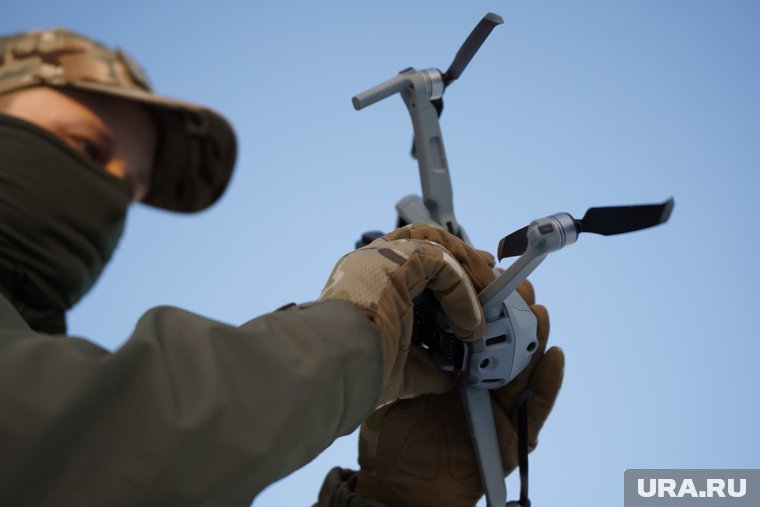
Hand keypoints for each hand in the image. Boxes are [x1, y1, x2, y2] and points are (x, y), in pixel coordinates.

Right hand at [319, 224, 493, 405]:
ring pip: (438, 248)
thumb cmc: (357, 373)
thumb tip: (448, 377)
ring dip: (467, 272)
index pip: (413, 262)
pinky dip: (463, 292)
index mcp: (367, 284)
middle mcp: (372, 263)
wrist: (336, 369)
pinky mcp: (396, 261)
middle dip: (463, 260)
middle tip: (489, 275)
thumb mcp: (399, 369)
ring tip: (489, 297)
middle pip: (428, 245)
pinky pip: (442, 265)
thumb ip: (425, 367)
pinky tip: (469, 322)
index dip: (447, 271)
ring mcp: (382, 257)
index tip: (474, 286)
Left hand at [355, 280, 564, 506]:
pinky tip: (553, 357)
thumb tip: (409, 309)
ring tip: (540, 314)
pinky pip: (535, 410)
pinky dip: (547, 384)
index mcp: (455, 373)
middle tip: (522, 290)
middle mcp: (480, 388)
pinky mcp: (512, 440)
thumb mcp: (397, 386)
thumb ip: (410, 357)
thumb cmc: (393, 440)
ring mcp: (499, 412)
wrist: (397, 488)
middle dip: (516, 318)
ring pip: (526, 371)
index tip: (493, 280)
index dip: (488, 309)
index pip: (478, 335)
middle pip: (507, 348)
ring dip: (536, 341)